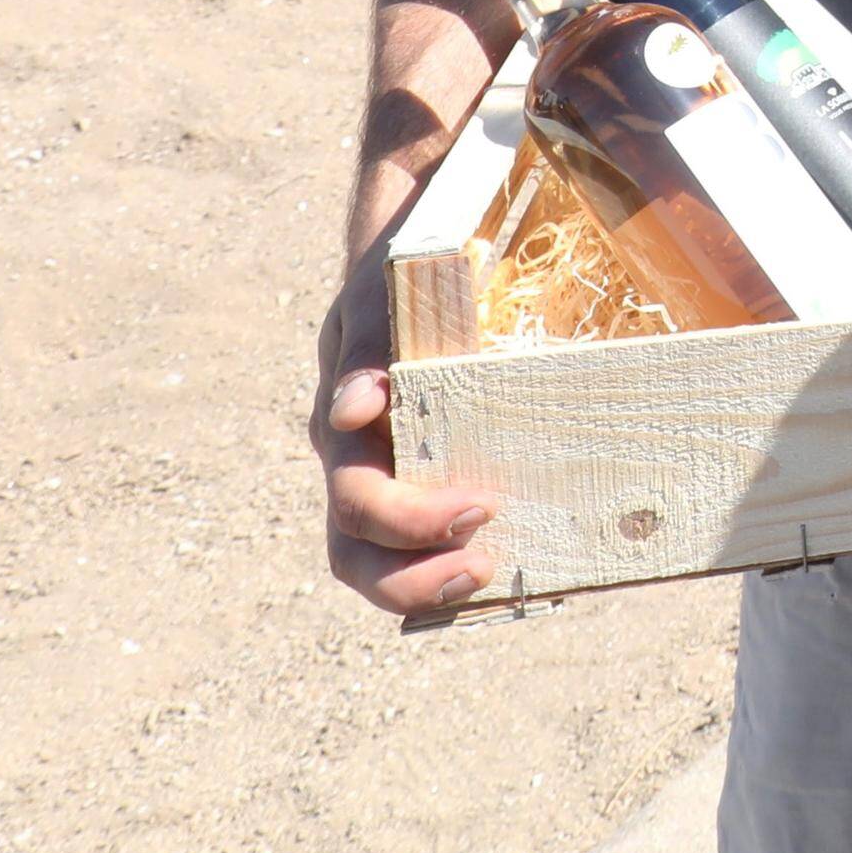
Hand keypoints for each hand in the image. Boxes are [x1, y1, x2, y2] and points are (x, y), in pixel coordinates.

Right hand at [313, 288, 500, 616]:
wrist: (412, 266)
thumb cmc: (398, 287)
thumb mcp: (379, 303)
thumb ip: (365, 352)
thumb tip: (353, 411)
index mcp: (345, 434)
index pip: (357, 507)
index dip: (410, 524)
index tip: (479, 505)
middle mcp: (359, 470)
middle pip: (359, 556)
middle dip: (415, 576)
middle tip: (483, 562)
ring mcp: (388, 483)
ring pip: (383, 566)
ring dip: (430, 586)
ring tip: (487, 573)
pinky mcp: (427, 486)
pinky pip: (427, 547)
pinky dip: (452, 568)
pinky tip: (506, 569)